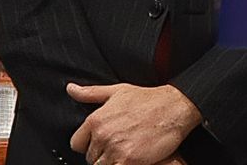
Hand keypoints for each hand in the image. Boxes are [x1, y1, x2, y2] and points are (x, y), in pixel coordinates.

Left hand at [67, 82, 198, 164]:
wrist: (176, 107)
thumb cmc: (149, 99)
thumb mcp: (118, 91)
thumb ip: (91, 93)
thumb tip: (71, 89)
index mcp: (96, 120)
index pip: (77, 144)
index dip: (90, 144)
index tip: (103, 142)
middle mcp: (102, 135)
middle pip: (90, 158)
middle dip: (103, 154)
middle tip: (121, 145)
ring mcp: (115, 149)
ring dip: (112, 162)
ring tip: (127, 152)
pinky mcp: (128, 160)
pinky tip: (133, 158)